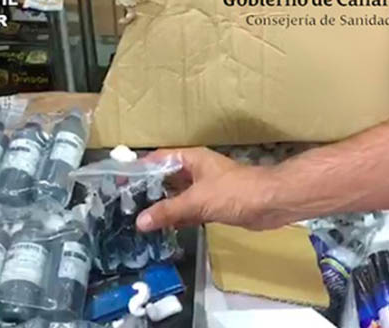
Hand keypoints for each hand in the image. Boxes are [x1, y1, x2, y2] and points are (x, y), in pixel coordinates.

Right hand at [136, 147, 294, 231]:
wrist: (270, 204)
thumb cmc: (235, 192)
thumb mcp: (197, 200)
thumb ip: (168, 210)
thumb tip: (140, 221)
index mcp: (190, 159)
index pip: (156, 160)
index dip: (138, 170)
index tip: (117, 182)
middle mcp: (195, 171)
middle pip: (164, 178)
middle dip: (146, 190)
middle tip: (122, 205)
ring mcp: (203, 188)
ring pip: (175, 196)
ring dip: (160, 206)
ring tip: (135, 218)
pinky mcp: (211, 205)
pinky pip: (187, 210)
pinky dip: (175, 217)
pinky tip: (160, 228)